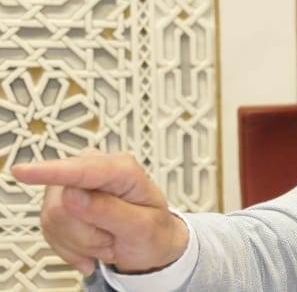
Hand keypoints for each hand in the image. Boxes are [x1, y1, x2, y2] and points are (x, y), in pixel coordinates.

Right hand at [11, 151, 188, 275]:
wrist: (151, 243)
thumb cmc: (153, 231)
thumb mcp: (143, 226)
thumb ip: (111, 211)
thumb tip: (74, 196)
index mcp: (122, 169)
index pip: (82, 170)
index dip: (51, 172)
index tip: (23, 172)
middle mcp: (94, 171)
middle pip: (63, 205)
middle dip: (86, 233)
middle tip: (112, 237)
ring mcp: (73, 187)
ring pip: (53, 220)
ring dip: (80, 242)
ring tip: (107, 240)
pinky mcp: (59, 204)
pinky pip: (48, 231)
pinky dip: (71, 248)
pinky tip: (93, 247)